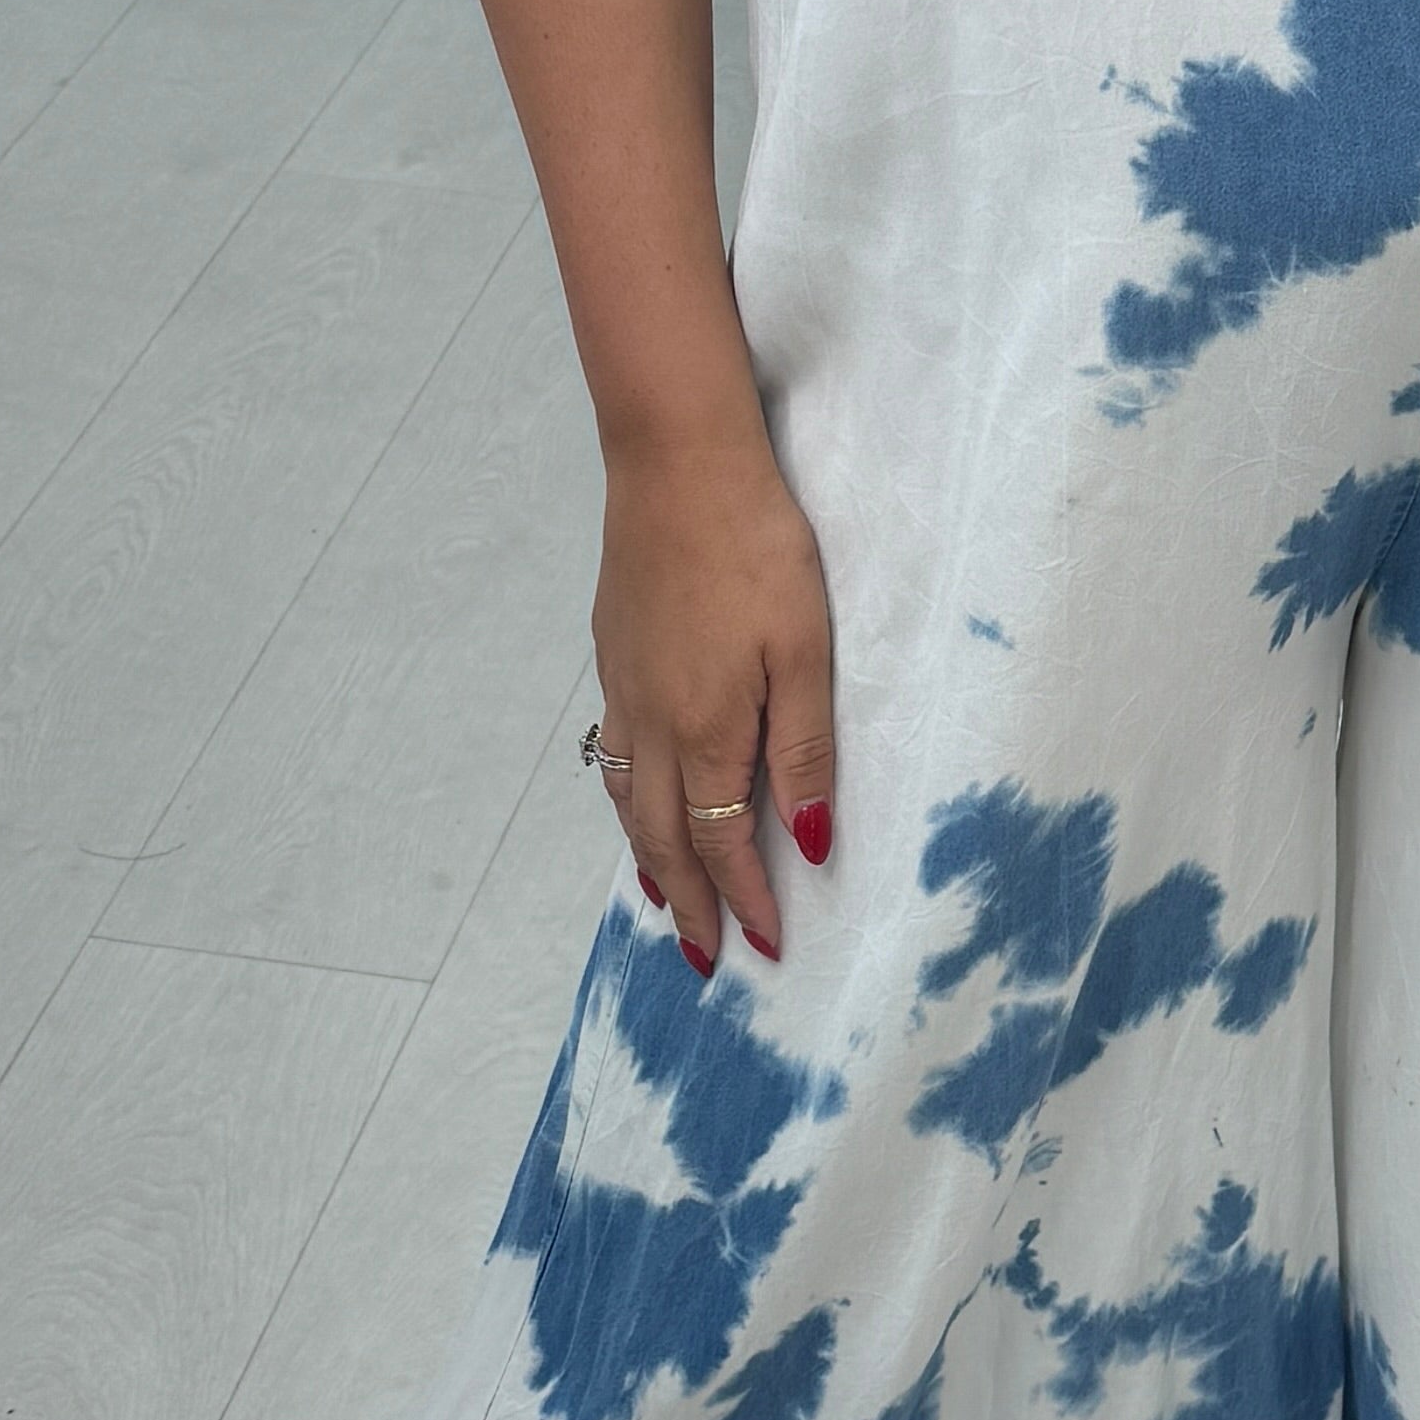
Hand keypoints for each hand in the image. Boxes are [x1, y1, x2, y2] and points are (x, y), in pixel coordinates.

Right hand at [587, 411, 835, 976]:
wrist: (675, 462)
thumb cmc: (756, 549)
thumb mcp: (804, 651)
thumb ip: (804, 752)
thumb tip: (806, 844)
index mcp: (706, 731)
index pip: (723, 843)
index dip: (745, 899)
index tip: (766, 947)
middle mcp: (654, 723)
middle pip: (662, 838)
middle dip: (686, 903)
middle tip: (701, 957)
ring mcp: (624, 688)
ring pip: (626, 800)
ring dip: (646, 858)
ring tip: (662, 898)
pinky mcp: (612, 653)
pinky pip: (612, 754)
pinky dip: (623, 801)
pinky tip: (633, 799)